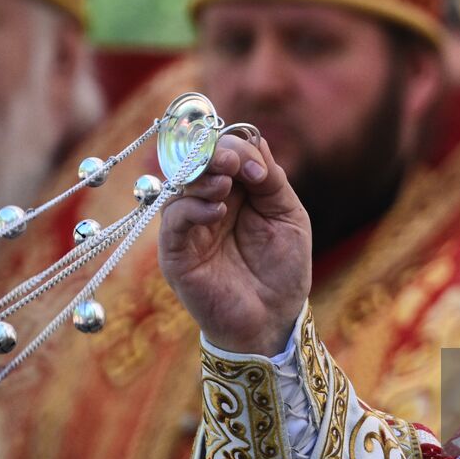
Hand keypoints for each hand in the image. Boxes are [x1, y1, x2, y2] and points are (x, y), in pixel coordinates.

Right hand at [157, 134, 310, 355]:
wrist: (274, 318)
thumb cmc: (282, 269)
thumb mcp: (288, 215)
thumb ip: (271, 180)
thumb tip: (254, 140)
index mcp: (235, 191)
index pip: (222, 152)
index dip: (234, 148)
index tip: (255, 165)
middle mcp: (208, 204)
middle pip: (196, 162)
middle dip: (213, 154)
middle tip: (231, 162)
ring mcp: (189, 228)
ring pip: (179, 186)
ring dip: (202, 178)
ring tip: (225, 185)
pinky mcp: (175, 254)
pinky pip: (172, 221)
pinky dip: (192, 208)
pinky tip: (217, 211)